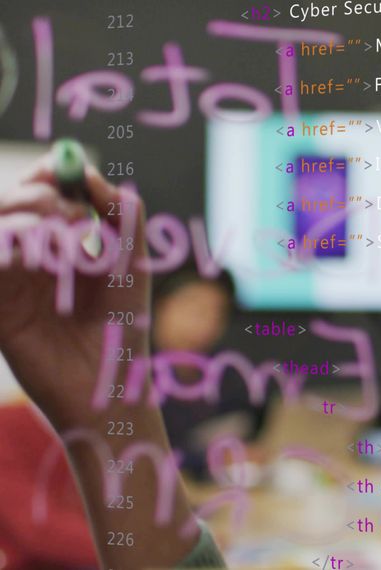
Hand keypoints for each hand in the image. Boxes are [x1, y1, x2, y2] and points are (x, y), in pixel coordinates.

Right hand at [0, 158, 147, 428]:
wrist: (111, 377)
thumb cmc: (125, 322)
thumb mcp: (134, 259)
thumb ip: (124, 213)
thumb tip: (91, 174)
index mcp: (60, 239)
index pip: (39, 188)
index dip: (50, 172)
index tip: (70, 170)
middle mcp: (29, 254)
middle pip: (12, 200)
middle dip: (41, 194)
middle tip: (76, 214)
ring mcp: (9, 278)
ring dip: (30, 217)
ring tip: (71, 242)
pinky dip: (13, 244)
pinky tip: (43, 257)